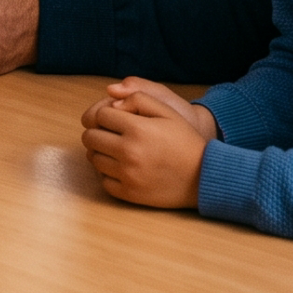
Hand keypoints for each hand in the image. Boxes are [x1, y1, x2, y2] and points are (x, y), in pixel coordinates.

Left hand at [80, 78, 214, 207]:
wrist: (203, 176)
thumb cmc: (184, 141)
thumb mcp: (167, 111)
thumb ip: (138, 98)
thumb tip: (112, 102)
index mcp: (136, 129)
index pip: (99, 116)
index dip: (105, 114)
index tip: (114, 119)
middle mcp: (128, 152)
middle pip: (90, 137)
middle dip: (97, 131)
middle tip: (110, 134)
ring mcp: (127, 175)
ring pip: (93, 159)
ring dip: (101, 152)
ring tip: (116, 150)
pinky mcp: (129, 193)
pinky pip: (103, 181)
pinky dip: (108, 174)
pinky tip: (121, 168)